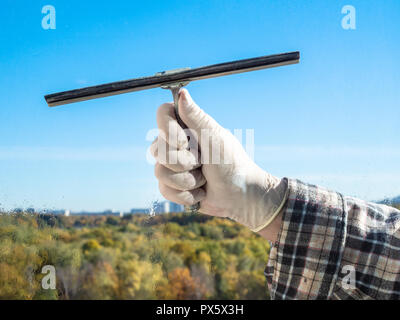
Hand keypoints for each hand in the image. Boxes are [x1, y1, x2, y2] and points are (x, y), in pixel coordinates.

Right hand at [150, 89, 287, 232]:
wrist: (241, 196)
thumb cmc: (232, 163)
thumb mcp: (215, 137)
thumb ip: (195, 117)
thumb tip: (181, 93)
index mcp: (187, 127)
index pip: (162, 114)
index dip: (167, 130)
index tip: (184, 142)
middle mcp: (177, 144)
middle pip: (156, 149)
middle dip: (183, 162)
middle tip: (203, 163)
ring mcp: (173, 166)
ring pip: (159, 172)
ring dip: (187, 180)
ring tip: (204, 179)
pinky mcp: (173, 186)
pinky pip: (164, 190)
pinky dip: (185, 194)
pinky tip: (200, 192)